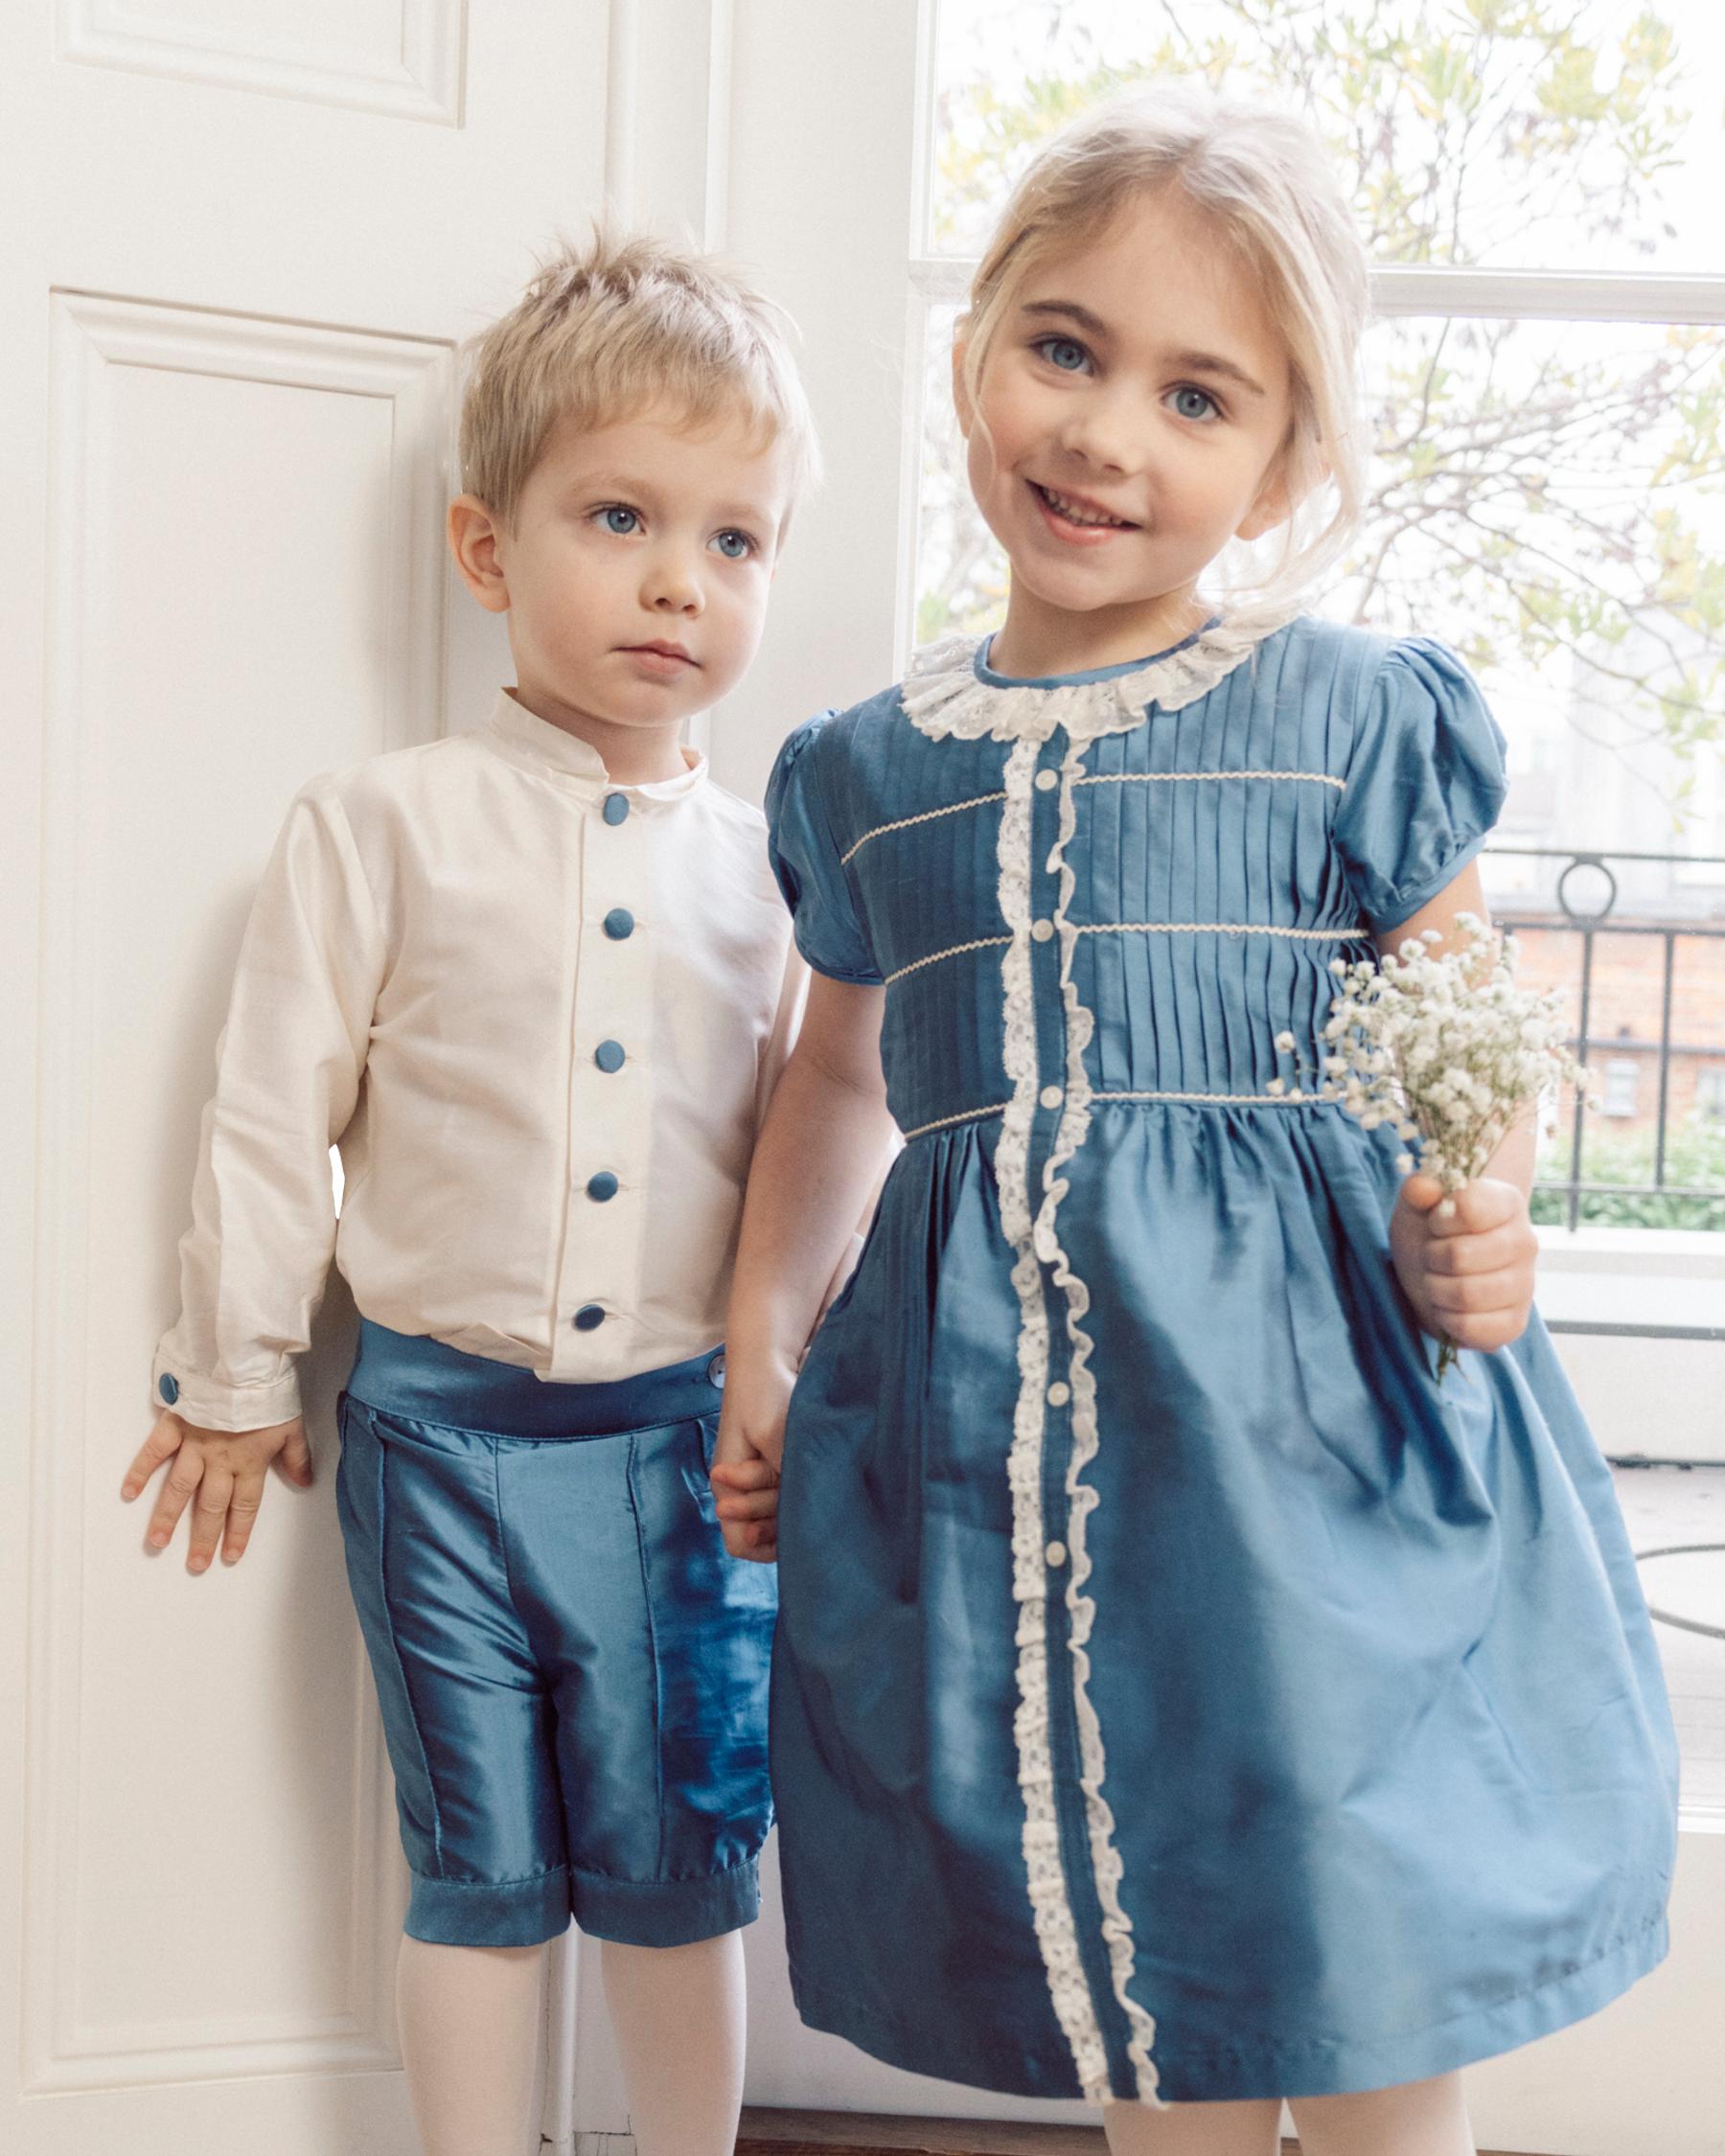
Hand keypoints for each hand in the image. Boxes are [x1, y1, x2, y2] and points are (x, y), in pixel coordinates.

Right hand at [121, 1411, 313, 1571]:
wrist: (243, 1363)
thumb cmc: (268, 1392)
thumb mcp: (292, 1425)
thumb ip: (297, 1456)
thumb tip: (305, 1482)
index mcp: (249, 1461)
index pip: (245, 1506)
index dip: (238, 1532)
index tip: (230, 1556)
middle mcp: (220, 1460)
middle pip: (211, 1505)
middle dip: (203, 1537)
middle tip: (195, 1563)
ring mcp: (194, 1444)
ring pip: (179, 1487)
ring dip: (167, 1516)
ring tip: (157, 1542)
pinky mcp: (175, 1425)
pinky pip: (154, 1452)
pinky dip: (139, 1471)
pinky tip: (129, 1493)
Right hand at [708, 1350, 796, 1563]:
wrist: (769, 1361)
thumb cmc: (765, 1393)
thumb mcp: (774, 1433)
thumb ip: (784, 1475)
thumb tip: (805, 1506)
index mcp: (727, 1484)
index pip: (738, 1542)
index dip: (760, 1539)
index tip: (780, 1520)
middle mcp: (742, 1489)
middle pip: (763, 1533)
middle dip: (779, 1515)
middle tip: (786, 1476)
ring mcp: (762, 1481)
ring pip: (780, 1517)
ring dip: (793, 1502)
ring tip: (800, 1466)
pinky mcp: (781, 1469)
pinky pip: (792, 1499)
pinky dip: (804, 1492)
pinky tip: (817, 1475)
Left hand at [1391, 1173, 1537, 1358]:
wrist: (1436, 1271)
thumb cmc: (1431, 1232)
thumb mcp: (1418, 1204)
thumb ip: (1418, 1189)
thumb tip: (1423, 1187)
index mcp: (1507, 1203)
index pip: (1469, 1208)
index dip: (1439, 1218)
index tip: (1436, 1223)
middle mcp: (1525, 1242)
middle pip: (1460, 1256)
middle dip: (1431, 1257)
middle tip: (1433, 1255)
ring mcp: (1525, 1285)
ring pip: (1465, 1294)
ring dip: (1436, 1289)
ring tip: (1439, 1279)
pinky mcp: (1515, 1323)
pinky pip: (1472, 1328)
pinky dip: (1447, 1320)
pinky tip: (1449, 1306)